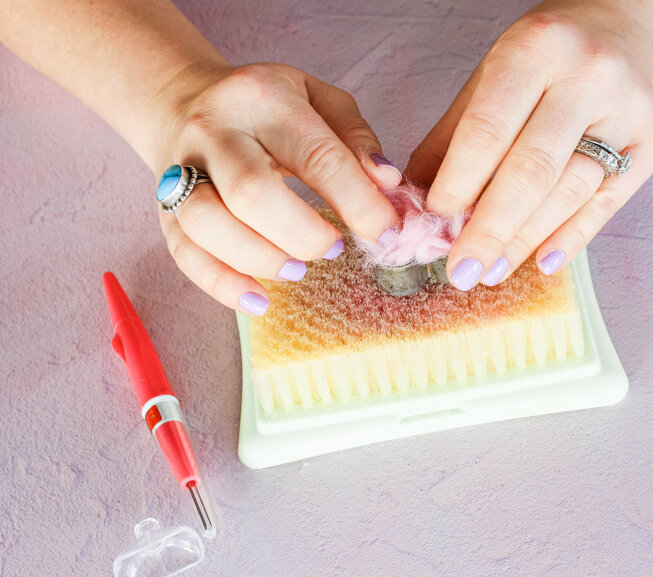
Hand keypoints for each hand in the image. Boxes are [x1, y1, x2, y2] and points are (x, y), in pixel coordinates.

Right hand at [157, 63, 401, 313]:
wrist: (183, 101)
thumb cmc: (265, 107)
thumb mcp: (319, 100)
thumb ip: (355, 139)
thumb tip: (386, 184)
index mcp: (264, 98)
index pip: (317, 156)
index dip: (358, 203)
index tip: (385, 234)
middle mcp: (215, 131)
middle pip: (251, 192)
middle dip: (302, 234)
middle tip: (333, 248)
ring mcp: (181, 170)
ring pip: (207, 223)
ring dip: (260, 258)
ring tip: (296, 270)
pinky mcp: (164, 209)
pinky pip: (185, 253)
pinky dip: (223, 284)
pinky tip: (258, 300)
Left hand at [405, 0, 652, 289]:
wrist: (629, 17)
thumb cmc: (545, 53)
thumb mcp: (489, 78)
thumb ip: (451, 138)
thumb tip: (417, 203)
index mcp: (535, 50)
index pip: (488, 130)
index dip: (458, 184)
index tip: (433, 225)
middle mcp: (588, 76)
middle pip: (531, 170)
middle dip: (490, 230)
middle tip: (461, 272)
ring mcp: (629, 109)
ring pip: (570, 191)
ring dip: (525, 241)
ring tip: (491, 272)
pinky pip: (608, 202)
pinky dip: (573, 237)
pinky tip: (544, 262)